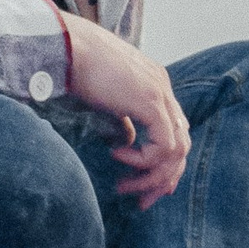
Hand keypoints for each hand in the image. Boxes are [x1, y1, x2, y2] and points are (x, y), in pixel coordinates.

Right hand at [60, 16, 189, 206]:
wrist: (66, 45)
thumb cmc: (75, 67)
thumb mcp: (104, 99)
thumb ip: (119, 118)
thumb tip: (123, 142)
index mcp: (154, 87)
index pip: (175, 132)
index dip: (163, 164)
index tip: (145, 186)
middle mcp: (163, 89)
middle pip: (182, 146)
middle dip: (163, 179)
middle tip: (142, 202)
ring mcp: (160, 94)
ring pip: (178, 150)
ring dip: (152, 177)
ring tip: (123, 186)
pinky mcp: (150, 101)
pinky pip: (164, 146)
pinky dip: (144, 160)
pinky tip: (116, 156)